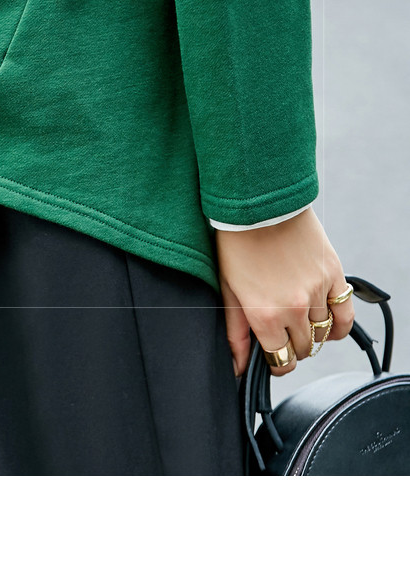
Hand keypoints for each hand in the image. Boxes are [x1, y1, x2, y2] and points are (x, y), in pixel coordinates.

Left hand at [215, 206, 354, 377]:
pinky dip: (338, 325)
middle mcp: (293, 308)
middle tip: (282, 337)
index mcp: (263, 315)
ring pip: (323, 333)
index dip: (277, 363)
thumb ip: (236, 333)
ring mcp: (316, 291)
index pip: (281, 359)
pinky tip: (329, 327)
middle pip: (303, 348)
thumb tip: (238, 367)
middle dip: (292, 348)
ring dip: (311, 334)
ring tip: (298, 325)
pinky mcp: (333, 274)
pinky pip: (344, 313)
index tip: (273, 358)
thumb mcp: (228, 292)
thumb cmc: (236, 246)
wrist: (259, 206)